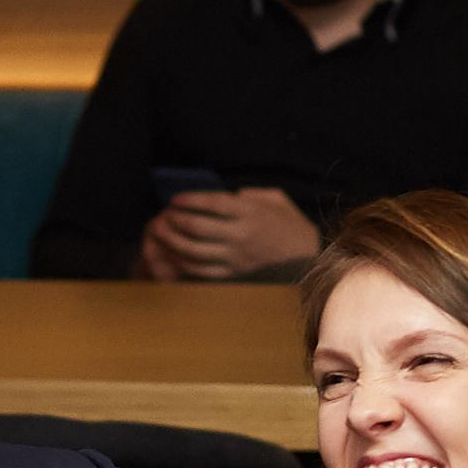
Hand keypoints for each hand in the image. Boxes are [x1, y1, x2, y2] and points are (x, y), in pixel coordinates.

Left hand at [142, 187, 318, 281]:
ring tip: (161, 234)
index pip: (212, 203)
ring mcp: (236, 257)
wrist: (306, 256)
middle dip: (175, 220)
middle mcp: (241, 235)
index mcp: (250, 213)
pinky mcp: (234, 273)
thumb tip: (227, 194)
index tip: (174, 199)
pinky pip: (202, 271)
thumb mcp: (275, 199)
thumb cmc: (289, 224)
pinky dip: (183, 263)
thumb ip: (250, 194)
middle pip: (198, 227)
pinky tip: (174, 255)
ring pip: (195, 251)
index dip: (189, 200)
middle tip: (162, 216)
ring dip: (173, 242)